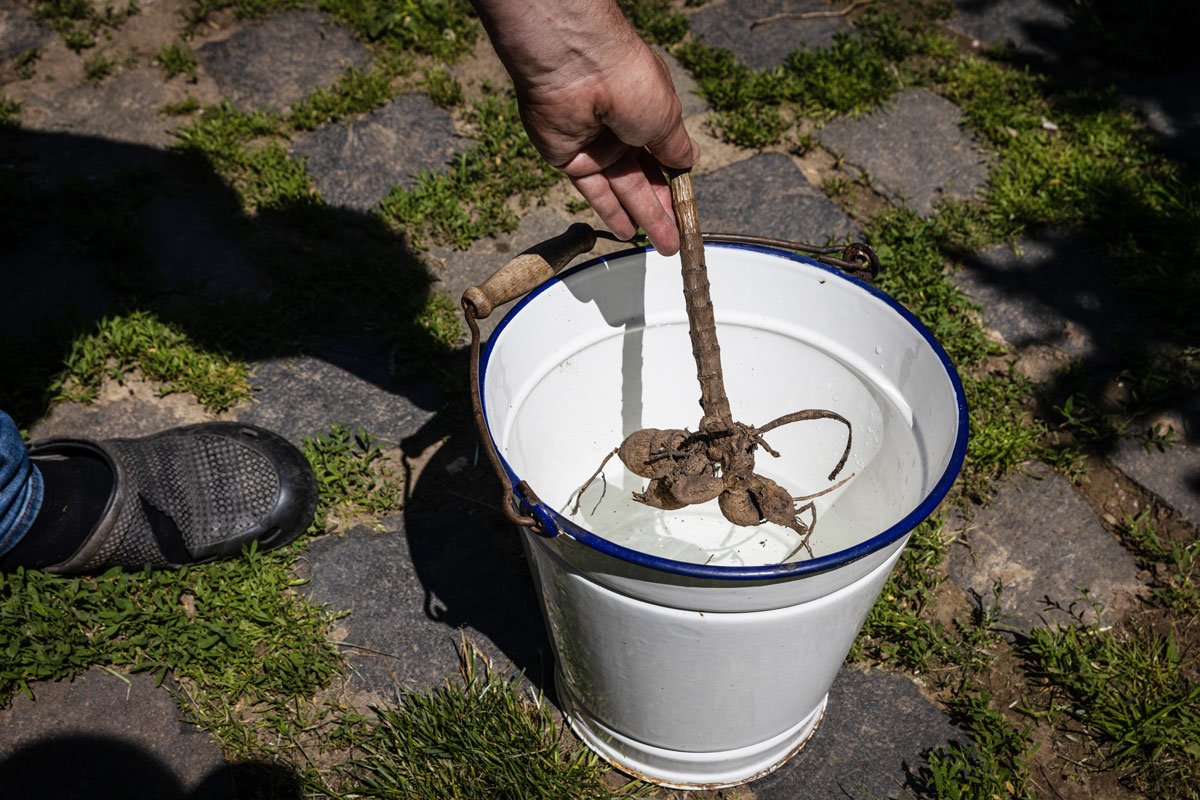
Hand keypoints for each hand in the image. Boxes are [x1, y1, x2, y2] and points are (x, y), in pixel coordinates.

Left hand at [472, 0, 699, 254]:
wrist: (578, 70)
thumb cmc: (630, 83)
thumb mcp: (666, 118)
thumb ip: (675, 147)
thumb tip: (689, 162)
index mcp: (648, 111)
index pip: (664, 155)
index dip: (675, 183)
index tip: (686, 210)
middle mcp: (622, 127)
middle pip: (644, 177)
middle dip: (662, 208)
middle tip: (677, 239)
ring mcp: (595, 144)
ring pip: (622, 187)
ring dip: (642, 216)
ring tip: (663, 245)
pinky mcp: (569, 157)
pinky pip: (593, 190)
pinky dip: (609, 211)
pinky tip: (626, 232)